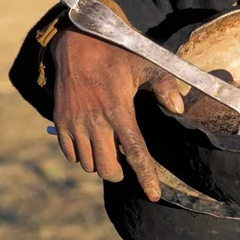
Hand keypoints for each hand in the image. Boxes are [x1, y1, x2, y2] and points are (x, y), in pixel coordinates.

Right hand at [50, 27, 183, 201]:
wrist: (76, 43)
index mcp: (118, 110)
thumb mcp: (145, 64)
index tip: (154, 195)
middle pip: (108, 168)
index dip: (145, 176)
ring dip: (101, 163)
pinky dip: (82, 156)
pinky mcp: (61, 122)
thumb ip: (164, 85)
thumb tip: (179, 108)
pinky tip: (92, 140)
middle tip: (124, 159)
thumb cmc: (116, 55)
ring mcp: (75, 123)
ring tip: (108, 145)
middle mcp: (95, 121)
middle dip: (119, 172)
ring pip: (89, 165)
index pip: (134, 151)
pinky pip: (71, 156)